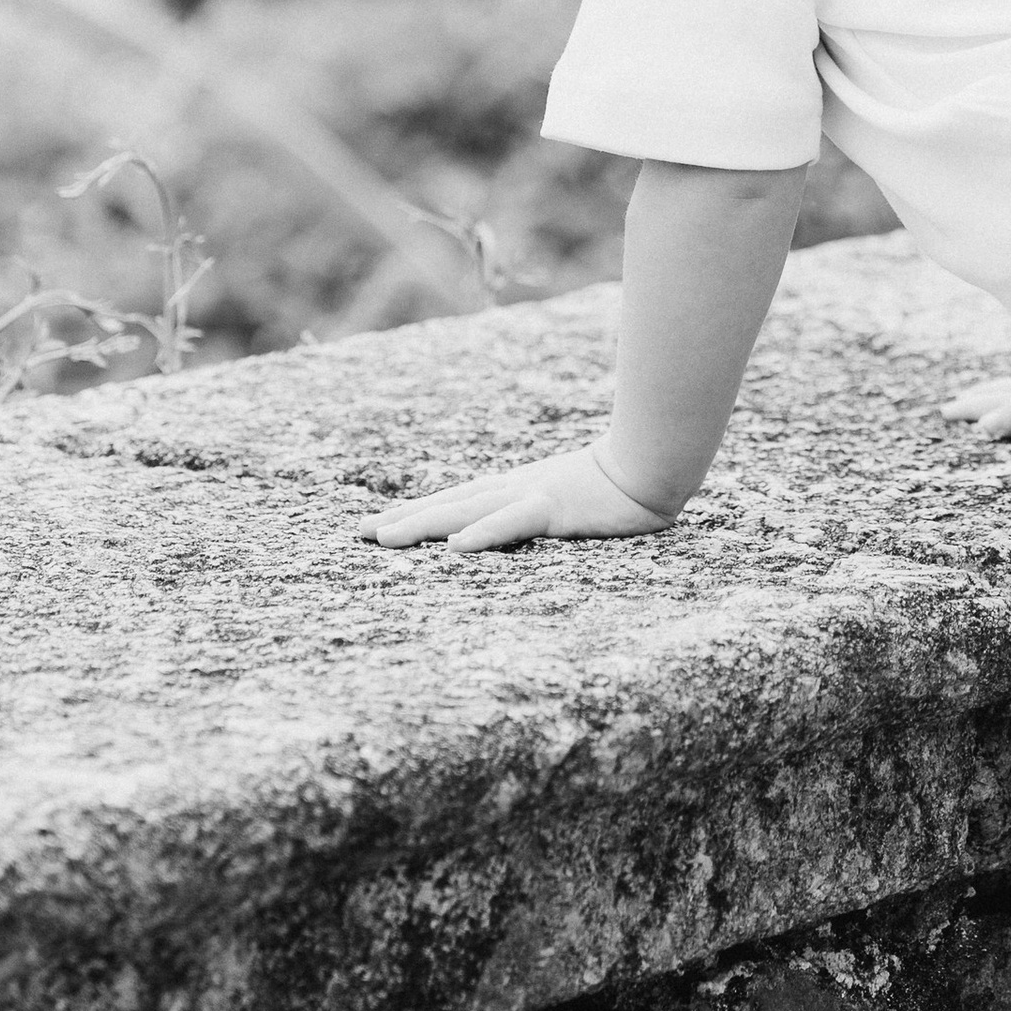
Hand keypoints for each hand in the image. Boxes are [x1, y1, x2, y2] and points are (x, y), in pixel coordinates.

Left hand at [362, 444, 674, 552]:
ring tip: (385, 540)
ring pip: (467, 512)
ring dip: (424, 526)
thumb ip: (540, 507)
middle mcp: (514, 488)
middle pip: (448, 505)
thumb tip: (516, 521)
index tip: (375, 526)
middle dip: (402, 520)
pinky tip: (456, 547)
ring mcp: (532, 495)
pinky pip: (513, 521)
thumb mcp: (568, 496)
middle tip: (357, 534)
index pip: (455, 502)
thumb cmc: (619, 483)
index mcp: (516, 489)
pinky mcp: (555, 507)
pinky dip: (484, 533)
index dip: (414, 513)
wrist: (653, 463)